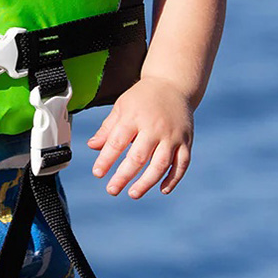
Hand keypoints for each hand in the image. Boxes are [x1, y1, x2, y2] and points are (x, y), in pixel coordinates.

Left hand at [86, 76, 192, 197]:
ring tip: (133, 193)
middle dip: (124, 176)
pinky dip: (173, 179)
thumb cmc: (143, 98)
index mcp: (134, 117)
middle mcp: (154, 127)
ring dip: (147, 182)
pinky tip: (162, 190)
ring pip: (160, 164)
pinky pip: (181, 164)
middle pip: (138, 156)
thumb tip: (92, 146)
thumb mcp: (122, 107)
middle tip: (112, 190)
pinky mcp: (186, 141)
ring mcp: (172, 135)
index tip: (98, 173)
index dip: (106, 159)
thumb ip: (108, 128)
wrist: (172, 84)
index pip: (117, 142)